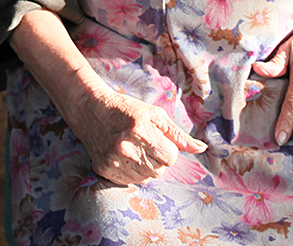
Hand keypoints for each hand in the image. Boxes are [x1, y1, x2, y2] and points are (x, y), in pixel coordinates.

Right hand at [64, 85, 208, 185]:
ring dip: (145, 167)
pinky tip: (124, 156)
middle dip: (157, 159)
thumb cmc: (127, 110)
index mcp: (142, 131)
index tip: (156, 139)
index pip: (170, 157)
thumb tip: (202, 148)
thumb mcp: (155, 115)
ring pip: (146, 178)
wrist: (91, 110)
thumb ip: (178, 135)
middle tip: (144, 143)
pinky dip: (131, 172)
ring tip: (134, 149)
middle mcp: (127, 147)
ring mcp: (114, 161)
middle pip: (160, 170)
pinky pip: (130, 182)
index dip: (167, 149)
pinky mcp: (105, 170)